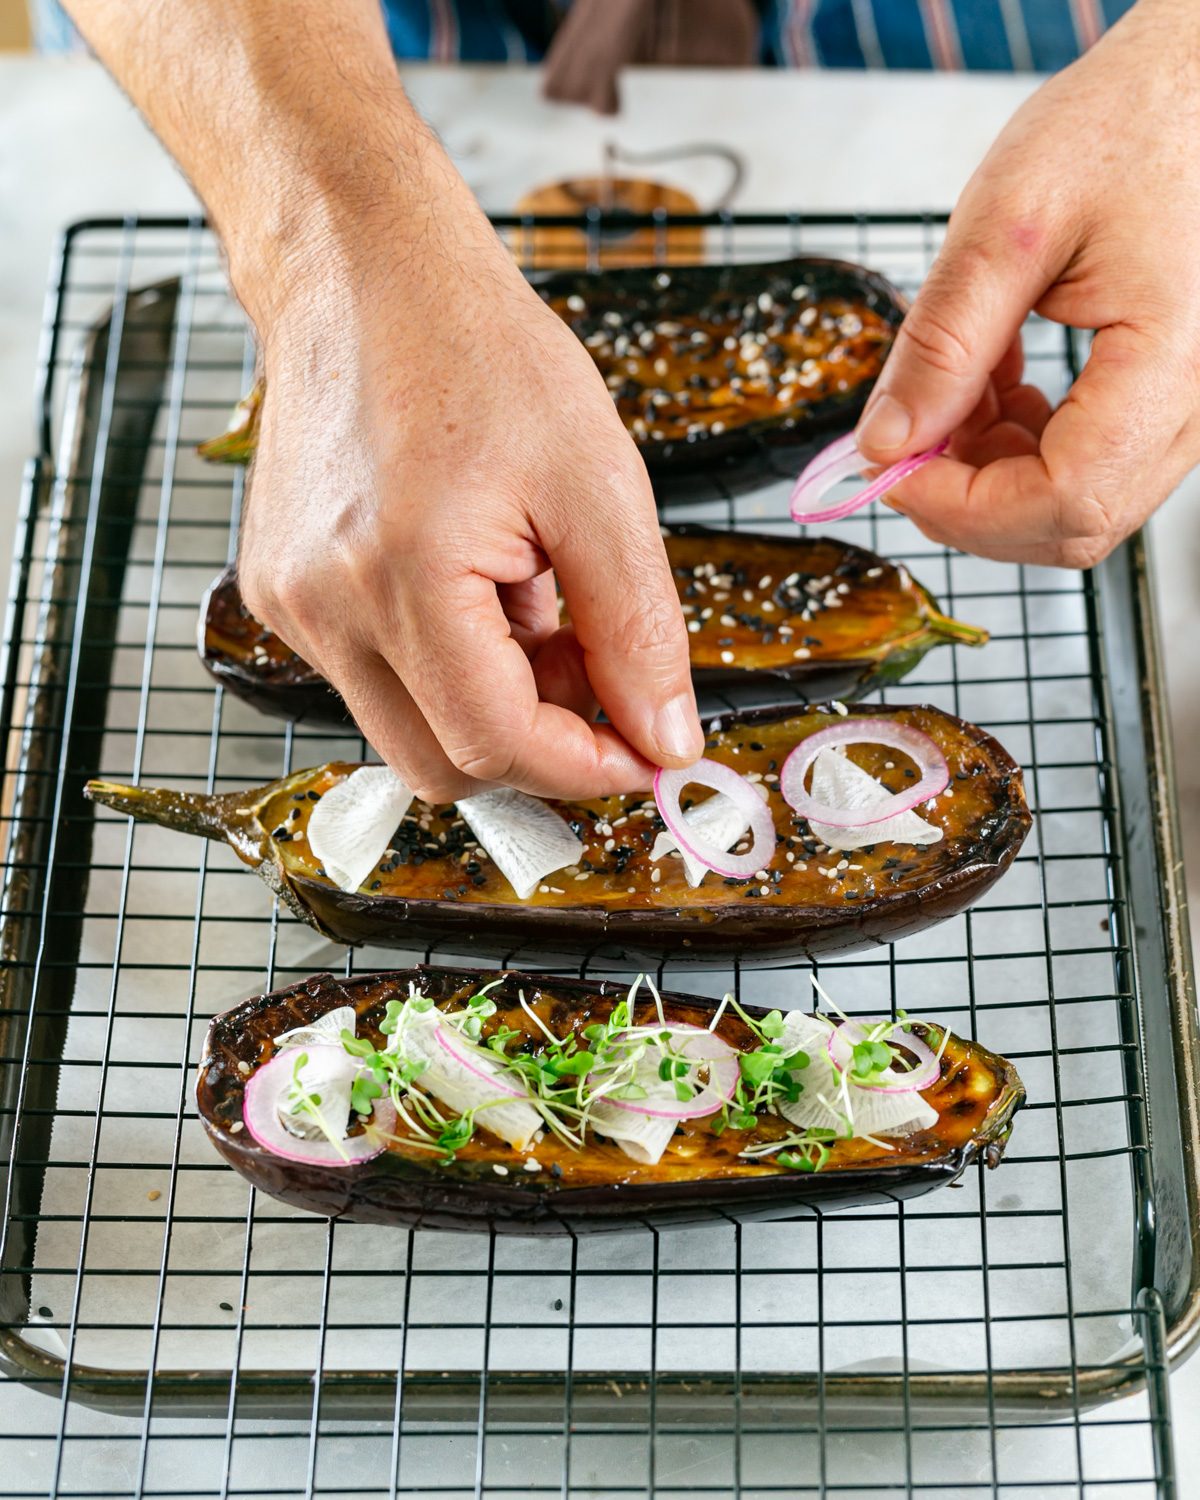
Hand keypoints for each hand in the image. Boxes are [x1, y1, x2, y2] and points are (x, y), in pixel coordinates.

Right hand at [236, 164, 702, 802]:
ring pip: (411, 729)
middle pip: (443, 765)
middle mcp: (325, 608)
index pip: (495, 745)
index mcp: (403, 575)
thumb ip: (637, 629)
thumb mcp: (598, 484)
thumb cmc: (481, 353)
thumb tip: (666, 739)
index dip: (584, 769)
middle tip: (598, 673)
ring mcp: (291, 607)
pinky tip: (481, 587)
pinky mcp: (281, 596)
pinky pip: (377, 681)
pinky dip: (449, 667)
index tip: (646, 752)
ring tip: (536, 602)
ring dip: (495, 704)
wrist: (364, 276)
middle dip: (540, 746)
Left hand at [855, 0, 1199, 567]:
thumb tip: (885, 441)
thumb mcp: (1008, 223)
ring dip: (988, 475)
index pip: (1064, 498)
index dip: (962, 507)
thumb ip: (942, 343)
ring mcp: (1186, 407)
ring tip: (949, 394)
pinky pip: (1086, 465)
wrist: (1187, 89)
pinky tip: (988, 387)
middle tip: (903, 444)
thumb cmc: (1125, 125)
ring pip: (1074, 503)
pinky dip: (1017, 449)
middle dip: (968, 502)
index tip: (890, 469)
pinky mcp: (1164, 400)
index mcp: (1173, 360)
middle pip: (1072, 523)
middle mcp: (1196, 402)